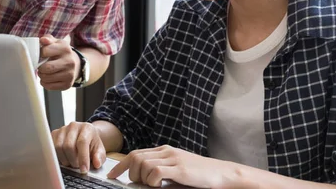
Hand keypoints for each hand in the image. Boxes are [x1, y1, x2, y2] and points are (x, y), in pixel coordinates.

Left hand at [37, 35, 79, 89]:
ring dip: (41, 75)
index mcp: (65, 48)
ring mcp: (69, 74)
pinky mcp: (67, 84)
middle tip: (40, 66)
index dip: (39, 54)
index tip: (40, 55)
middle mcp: (69, 62)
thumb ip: (48, 39)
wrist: (75, 64)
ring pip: (47, 78)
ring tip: (44, 71)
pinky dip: (45, 83)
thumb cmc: (61, 52)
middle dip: (40, 67)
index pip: (45, 51)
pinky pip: (49, 86)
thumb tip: (43, 40)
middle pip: (47, 67)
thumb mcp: (56, 43)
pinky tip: (48, 78)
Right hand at [51, 122, 105, 173]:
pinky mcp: (54, 133)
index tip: (83, 170)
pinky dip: (57, 156)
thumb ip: (99, 157)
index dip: (82, 157)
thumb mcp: (99, 150)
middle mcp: (74, 126)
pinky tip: (64, 158)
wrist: (85, 135)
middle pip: (68, 145)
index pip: (82, 142)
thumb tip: (97, 163)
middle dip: (73, 160)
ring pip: (59, 147)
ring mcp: (62, 129)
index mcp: (86, 128)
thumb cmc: (92, 143)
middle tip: (77, 166)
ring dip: (65, 159)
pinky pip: (52, 147)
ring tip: (71, 162)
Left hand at [107, 145, 245, 187]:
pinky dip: (152, 180)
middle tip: (136, 184)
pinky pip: (156, 172)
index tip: (111, 175)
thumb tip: (143, 179)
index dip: (121, 165)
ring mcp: (173, 159)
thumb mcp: (177, 169)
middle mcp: (166, 152)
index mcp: (164, 151)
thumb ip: (161, 170)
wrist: (223, 174)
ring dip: (141, 178)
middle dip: (129, 172)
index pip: (136, 154)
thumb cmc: (200, 175)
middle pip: (135, 157)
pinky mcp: (180, 169)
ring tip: (150, 185)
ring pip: (143, 164)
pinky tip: (158, 185)